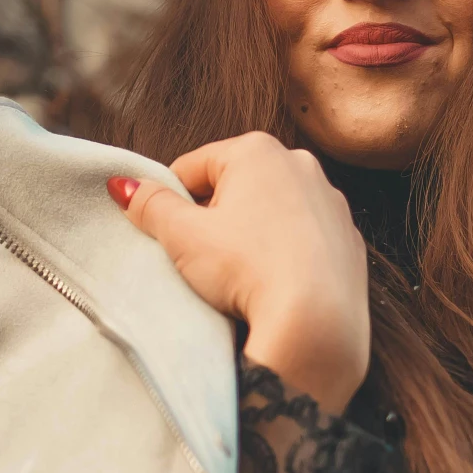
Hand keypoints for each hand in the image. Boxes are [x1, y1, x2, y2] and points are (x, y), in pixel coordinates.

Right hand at [109, 133, 369, 411]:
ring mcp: (331, 202)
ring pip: (272, 211)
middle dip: (214, 216)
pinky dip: (286, 253)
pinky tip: (274, 281)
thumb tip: (124, 186)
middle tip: (202, 256)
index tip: (167, 233)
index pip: (193, 168)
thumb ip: (150, 205)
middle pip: (235, 186)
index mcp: (257, 150)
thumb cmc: (248, 269)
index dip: (172, 201)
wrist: (317, 322)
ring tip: (238, 273)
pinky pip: (303, 239)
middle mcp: (301, 164)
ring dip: (250, 234)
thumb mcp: (183, 236)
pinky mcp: (349, 239)